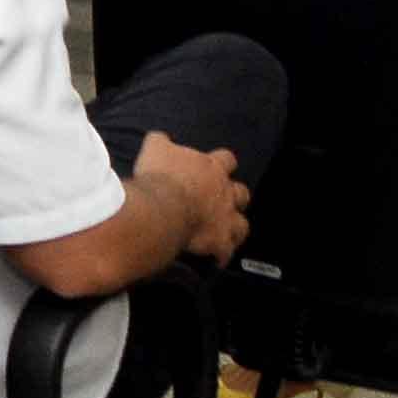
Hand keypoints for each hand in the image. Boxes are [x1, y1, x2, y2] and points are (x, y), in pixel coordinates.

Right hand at [137, 134, 250, 264]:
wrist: (163, 208)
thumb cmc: (160, 176)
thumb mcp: (155, 149)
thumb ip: (160, 141)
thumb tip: (160, 137)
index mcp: (211, 168)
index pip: (226, 159)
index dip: (222, 162)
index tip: (215, 166)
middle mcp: (224, 192)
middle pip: (241, 193)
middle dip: (234, 196)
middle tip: (222, 200)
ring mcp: (225, 218)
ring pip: (242, 224)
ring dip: (235, 227)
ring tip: (227, 232)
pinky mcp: (219, 241)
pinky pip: (225, 252)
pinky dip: (222, 256)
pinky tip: (216, 260)